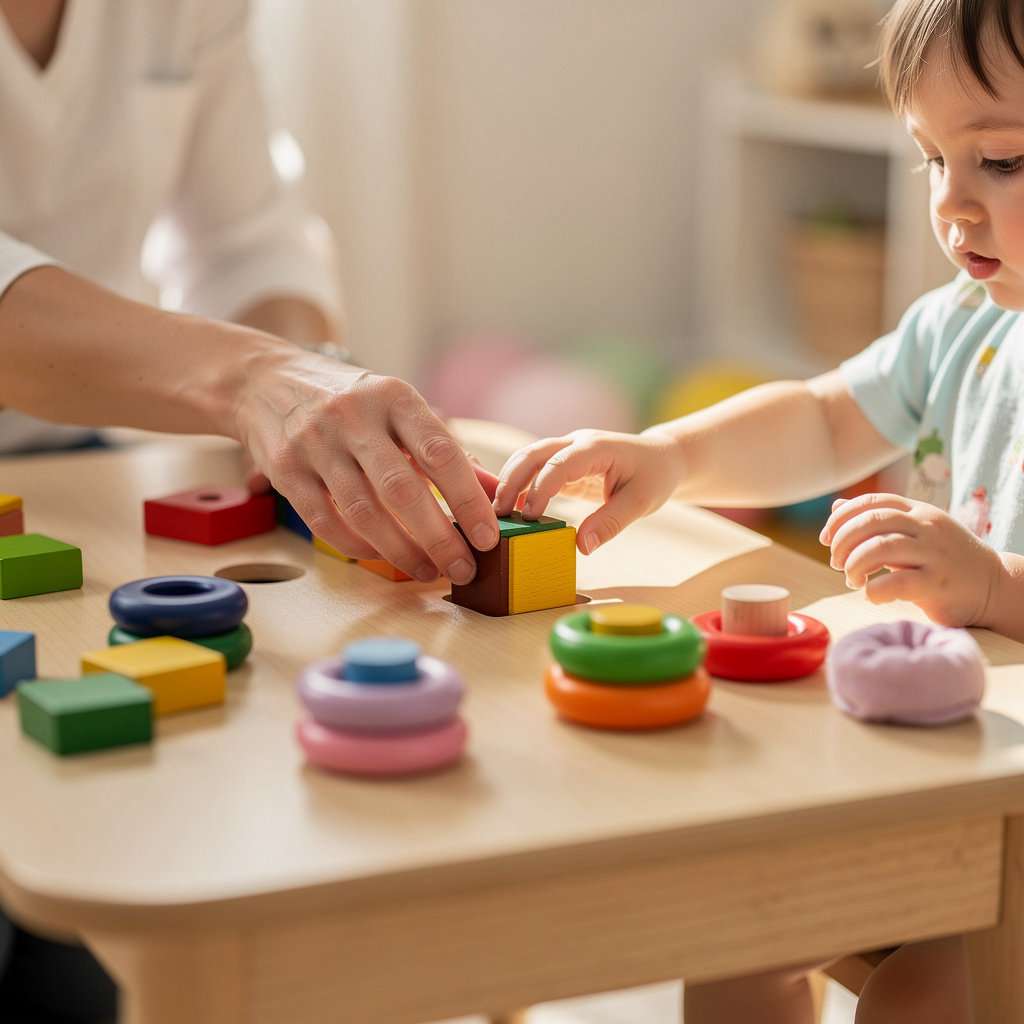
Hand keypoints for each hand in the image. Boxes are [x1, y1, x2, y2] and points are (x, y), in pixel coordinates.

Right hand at [236, 350, 498, 584]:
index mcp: (394, 397)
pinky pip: (325, 522)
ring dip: (401, 551)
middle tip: (464, 568)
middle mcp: (354, 417)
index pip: (440, 451)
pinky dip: (358, 548)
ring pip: (363, 512)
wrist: (265, 381)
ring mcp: (314, 443)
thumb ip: (445, 451)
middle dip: (439, 537)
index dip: (468, 498)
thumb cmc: (352, 402)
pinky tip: (382, 559)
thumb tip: (493, 493)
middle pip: (402, 489)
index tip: (487, 537)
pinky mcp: (284, 469)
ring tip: (429, 572)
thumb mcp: (400, 410)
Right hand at [493, 428, 685, 554]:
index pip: (558, 463)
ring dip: (510, 482)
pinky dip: (520, 487)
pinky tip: (511, 511)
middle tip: (496, 512)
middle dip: (511, 480)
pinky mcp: (564, 464)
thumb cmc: (654, 477)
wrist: (661, 459)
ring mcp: (568, 450)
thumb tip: (581, 547)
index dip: (540, 489)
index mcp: (595, 447)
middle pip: (533, 453)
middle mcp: (576, 443)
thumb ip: (611, 523)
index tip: (529, 517)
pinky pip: (536, 471)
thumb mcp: (641, 502)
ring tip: (496, 513)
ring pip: (528, 458)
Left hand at [819, 492, 1001, 627]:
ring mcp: (934, 554)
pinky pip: (897, 582)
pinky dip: (874, 589)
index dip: (841, 517)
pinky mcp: (938, 583)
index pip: (871, 501)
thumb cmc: (944, 560)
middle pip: (871, 521)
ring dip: (854, 565)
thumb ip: (877, 520)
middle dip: (842, 542)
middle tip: (836, 563)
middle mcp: (926, 526)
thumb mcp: (913, 531)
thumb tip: (836, 506)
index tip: (826, 538)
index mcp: (918, 511)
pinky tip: (871, 593)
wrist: (994, 586)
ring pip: (879, 547)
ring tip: (852, 579)